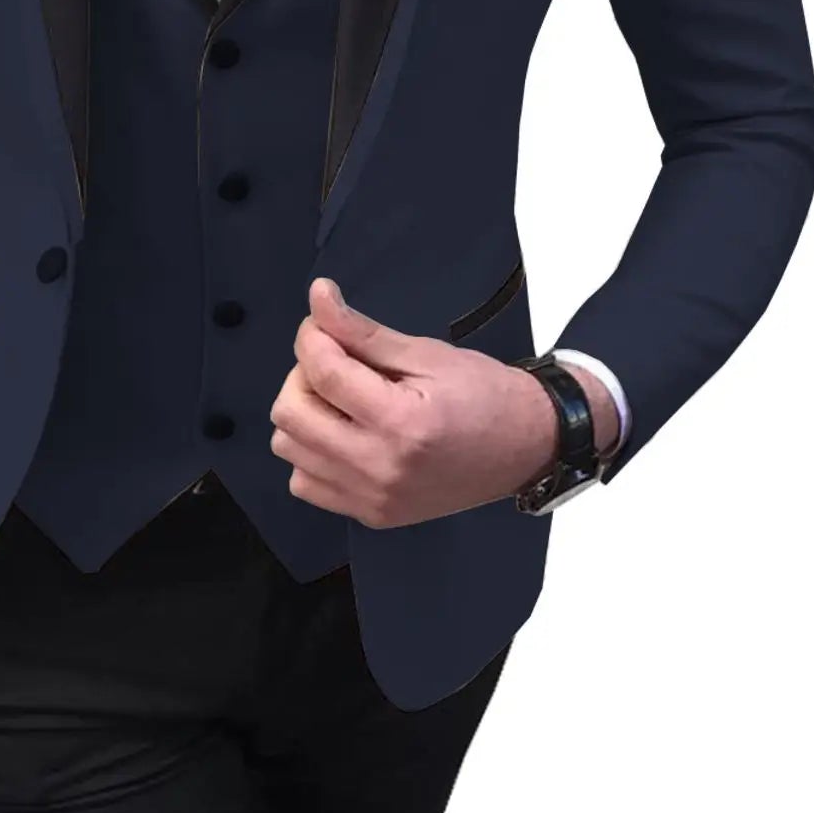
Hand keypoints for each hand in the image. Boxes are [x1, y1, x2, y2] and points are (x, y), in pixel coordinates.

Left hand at [268, 278, 619, 528]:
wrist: (524, 448)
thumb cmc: (482, 392)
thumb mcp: (426, 353)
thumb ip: (362, 331)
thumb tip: (317, 297)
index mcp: (401, 423)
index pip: (323, 373)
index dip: (312, 337)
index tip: (323, 321)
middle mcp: (380, 469)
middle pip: (291, 414)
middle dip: (303, 375)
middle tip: (337, 361)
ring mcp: (373, 499)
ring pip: (289, 448)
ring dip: (304, 413)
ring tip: (342, 398)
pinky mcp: (371, 516)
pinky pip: (306, 483)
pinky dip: (312, 453)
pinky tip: (344, 433)